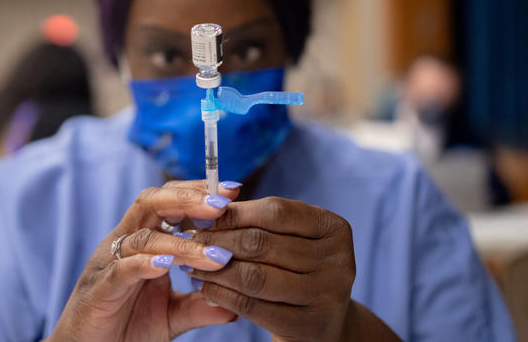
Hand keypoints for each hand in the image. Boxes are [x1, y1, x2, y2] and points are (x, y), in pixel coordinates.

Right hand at [46, 180, 238, 341]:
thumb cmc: (126, 328)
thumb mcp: (171, 315)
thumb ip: (200, 305)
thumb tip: (235, 306)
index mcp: (142, 241)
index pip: (168, 201)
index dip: (198, 193)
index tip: (232, 191)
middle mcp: (125, 244)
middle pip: (152, 203)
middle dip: (189, 200)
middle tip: (222, 204)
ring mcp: (109, 264)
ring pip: (143, 238)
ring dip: (182, 245)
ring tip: (215, 256)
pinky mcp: (100, 290)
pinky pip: (121, 269)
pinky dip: (144, 264)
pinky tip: (166, 266)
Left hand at [188, 196, 397, 340]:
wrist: (323, 324)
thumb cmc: (297, 270)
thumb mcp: (291, 239)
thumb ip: (260, 220)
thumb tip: (209, 201)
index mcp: (333, 228)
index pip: (276, 212)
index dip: (235, 212)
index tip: (203, 214)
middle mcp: (337, 260)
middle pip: (262, 243)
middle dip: (218, 240)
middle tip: (190, 239)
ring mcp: (326, 295)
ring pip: (254, 276)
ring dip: (214, 269)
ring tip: (191, 263)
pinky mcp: (306, 325)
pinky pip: (251, 306)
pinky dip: (221, 294)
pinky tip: (204, 288)